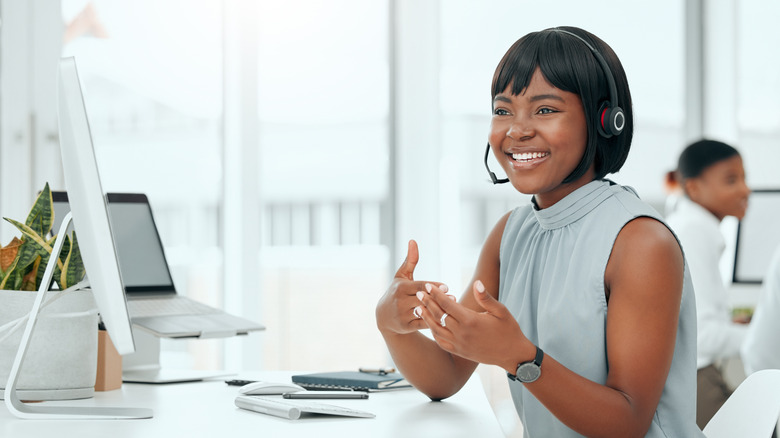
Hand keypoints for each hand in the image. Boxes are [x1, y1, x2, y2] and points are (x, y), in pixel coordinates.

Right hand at [376, 240, 449, 334]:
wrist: (383, 315)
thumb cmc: (397, 291)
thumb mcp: (402, 276)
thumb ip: (410, 260)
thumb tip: (413, 241)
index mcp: (401, 288)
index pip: (419, 286)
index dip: (433, 286)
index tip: (446, 286)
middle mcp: (400, 301)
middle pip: (422, 300)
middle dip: (438, 299)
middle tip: (453, 298)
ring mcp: (402, 315)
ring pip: (423, 313)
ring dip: (438, 312)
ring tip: (452, 310)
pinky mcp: (406, 327)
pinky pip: (423, 325)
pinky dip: (434, 323)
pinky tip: (446, 320)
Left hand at [416, 280, 531, 372]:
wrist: (512, 354)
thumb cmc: (508, 330)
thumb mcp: (501, 311)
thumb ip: (486, 298)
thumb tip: (477, 283)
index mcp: (471, 320)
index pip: (447, 304)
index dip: (436, 294)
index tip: (428, 286)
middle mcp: (462, 333)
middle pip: (439, 315)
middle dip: (427, 303)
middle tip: (418, 293)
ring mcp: (459, 344)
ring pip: (437, 329)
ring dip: (426, 318)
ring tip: (418, 307)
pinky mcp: (459, 352)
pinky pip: (441, 342)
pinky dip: (434, 332)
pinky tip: (430, 324)